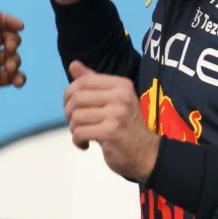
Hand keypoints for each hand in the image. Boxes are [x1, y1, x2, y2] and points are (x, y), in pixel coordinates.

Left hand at [0, 9, 26, 127]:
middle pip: (7, 38)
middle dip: (13, 41)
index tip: (20, 27)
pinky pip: (13, 76)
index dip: (8, 22)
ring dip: (16, 60)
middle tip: (9, 50)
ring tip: (10, 69)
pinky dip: (19, 77)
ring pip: (12, 56)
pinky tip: (17, 82)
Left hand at [63, 60, 160, 181]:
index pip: (84, 81)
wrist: (149, 154)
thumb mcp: (115, 99)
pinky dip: (77, 141)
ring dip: (74, 128)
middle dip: (69, 112)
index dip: (69, 93)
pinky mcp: (111, 132)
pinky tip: (85, 144)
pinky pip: (79, 132)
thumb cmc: (129, 126)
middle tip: (75, 122)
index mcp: (121, 84)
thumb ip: (94, 82)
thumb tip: (73, 64)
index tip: (70, 106)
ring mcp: (116, 114)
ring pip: (76, 116)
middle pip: (77, 98)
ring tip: (83, 134)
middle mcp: (120, 96)